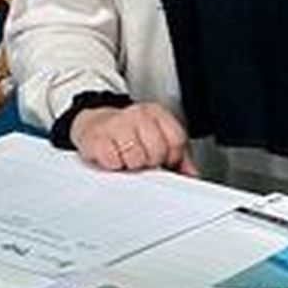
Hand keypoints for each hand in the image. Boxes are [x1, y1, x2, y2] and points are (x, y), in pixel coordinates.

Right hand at [70, 103, 197, 176]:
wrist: (96, 122)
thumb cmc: (130, 132)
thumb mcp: (156, 135)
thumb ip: (178, 155)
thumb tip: (191, 174)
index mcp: (156, 113)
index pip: (176, 140)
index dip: (172, 157)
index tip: (165, 160)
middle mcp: (138, 115)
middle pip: (157, 150)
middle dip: (151, 161)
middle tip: (143, 159)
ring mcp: (117, 125)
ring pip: (135, 158)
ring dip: (131, 164)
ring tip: (127, 158)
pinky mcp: (97, 138)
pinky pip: (113, 161)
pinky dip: (114, 165)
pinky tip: (114, 157)